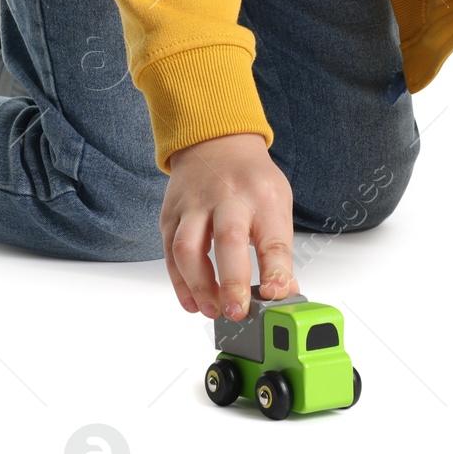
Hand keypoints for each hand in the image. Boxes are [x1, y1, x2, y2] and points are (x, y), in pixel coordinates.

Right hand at [162, 132, 299, 322]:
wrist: (215, 142)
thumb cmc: (250, 179)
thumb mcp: (277, 203)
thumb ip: (279, 249)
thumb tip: (283, 293)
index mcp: (263, 195)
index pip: (273, 237)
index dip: (275, 271)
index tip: (275, 296)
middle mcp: (228, 196)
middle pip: (228, 239)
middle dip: (232, 282)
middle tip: (238, 312)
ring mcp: (194, 204)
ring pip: (188, 248)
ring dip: (199, 286)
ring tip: (213, 310)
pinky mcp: (171, 215)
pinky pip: (170, 253)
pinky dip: (180, 282)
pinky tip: (193, 302)